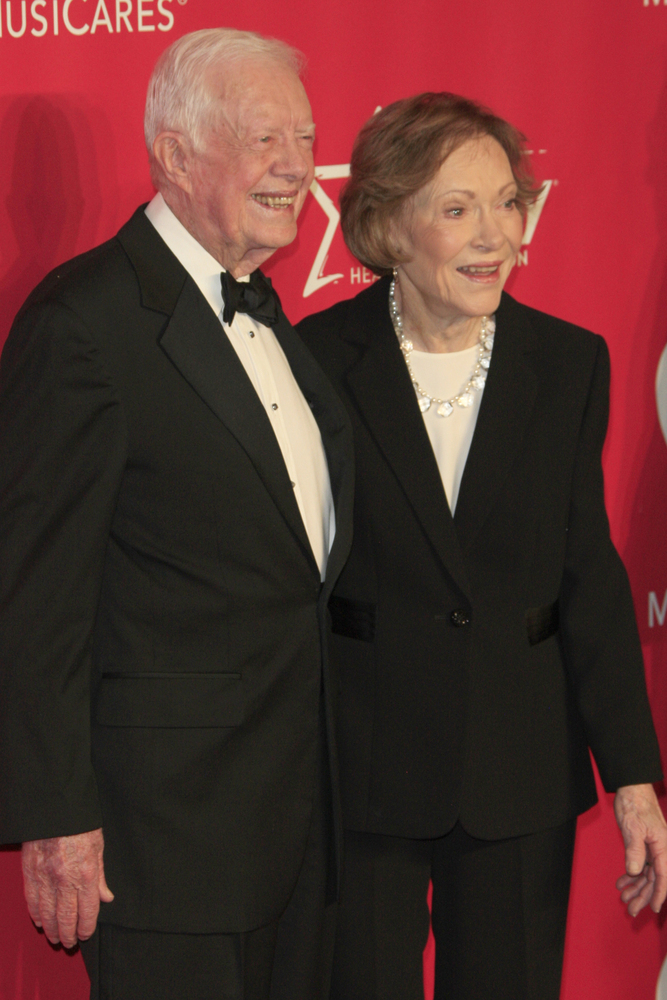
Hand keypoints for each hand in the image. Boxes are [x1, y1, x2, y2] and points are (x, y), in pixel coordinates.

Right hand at [21, 828, 113, 947]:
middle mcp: (65, 880)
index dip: (86, 928)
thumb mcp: (98, 847)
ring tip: (55, 937)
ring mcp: (45, 878)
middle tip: (69, 943)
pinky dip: (36, 914)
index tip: (85, 935)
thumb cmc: (80, 824)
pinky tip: (39, 921)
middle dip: (68, 934)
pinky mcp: (30, 873)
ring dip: (51, 929)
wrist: (55, 808)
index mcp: (86, 874)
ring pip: (47, 914)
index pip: (87, 912)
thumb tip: (106, 897)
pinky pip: (32, 901)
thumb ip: (100, 876)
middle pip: (66, 918)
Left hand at [614, 783, 666, 915]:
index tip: (653, 909)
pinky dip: (631, 874)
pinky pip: (640, 864)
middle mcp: (661, 850)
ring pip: (647, 874)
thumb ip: (635, 851)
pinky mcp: (644, 845)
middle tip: (630, 910)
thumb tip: (635, 871)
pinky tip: (622, 882)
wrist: (632, 789)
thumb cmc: (635, 805)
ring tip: (623, 898)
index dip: (659, 894)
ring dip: (636, 887)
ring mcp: (653, 848)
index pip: (663, 876)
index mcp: (663, 847)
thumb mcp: (633, 828)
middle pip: (654, 879)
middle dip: (643, 895)